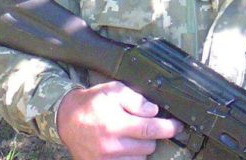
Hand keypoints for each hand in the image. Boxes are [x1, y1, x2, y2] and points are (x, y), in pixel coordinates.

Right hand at [57, 80, 182, 159]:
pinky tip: (125, 147)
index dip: (169, 128)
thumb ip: (136, 100)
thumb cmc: (92, 102)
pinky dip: (130, 157)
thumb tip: (153, 111)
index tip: (179, 126)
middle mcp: (112, 146)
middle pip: (148, 147)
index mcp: (116, 124)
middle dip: (150, 136)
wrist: (66, 118)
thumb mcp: (114, 91)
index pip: (151, 130)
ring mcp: (106, 159)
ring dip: (140, 148)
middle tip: (142, 125)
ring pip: (139, 159)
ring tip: (130, 136)